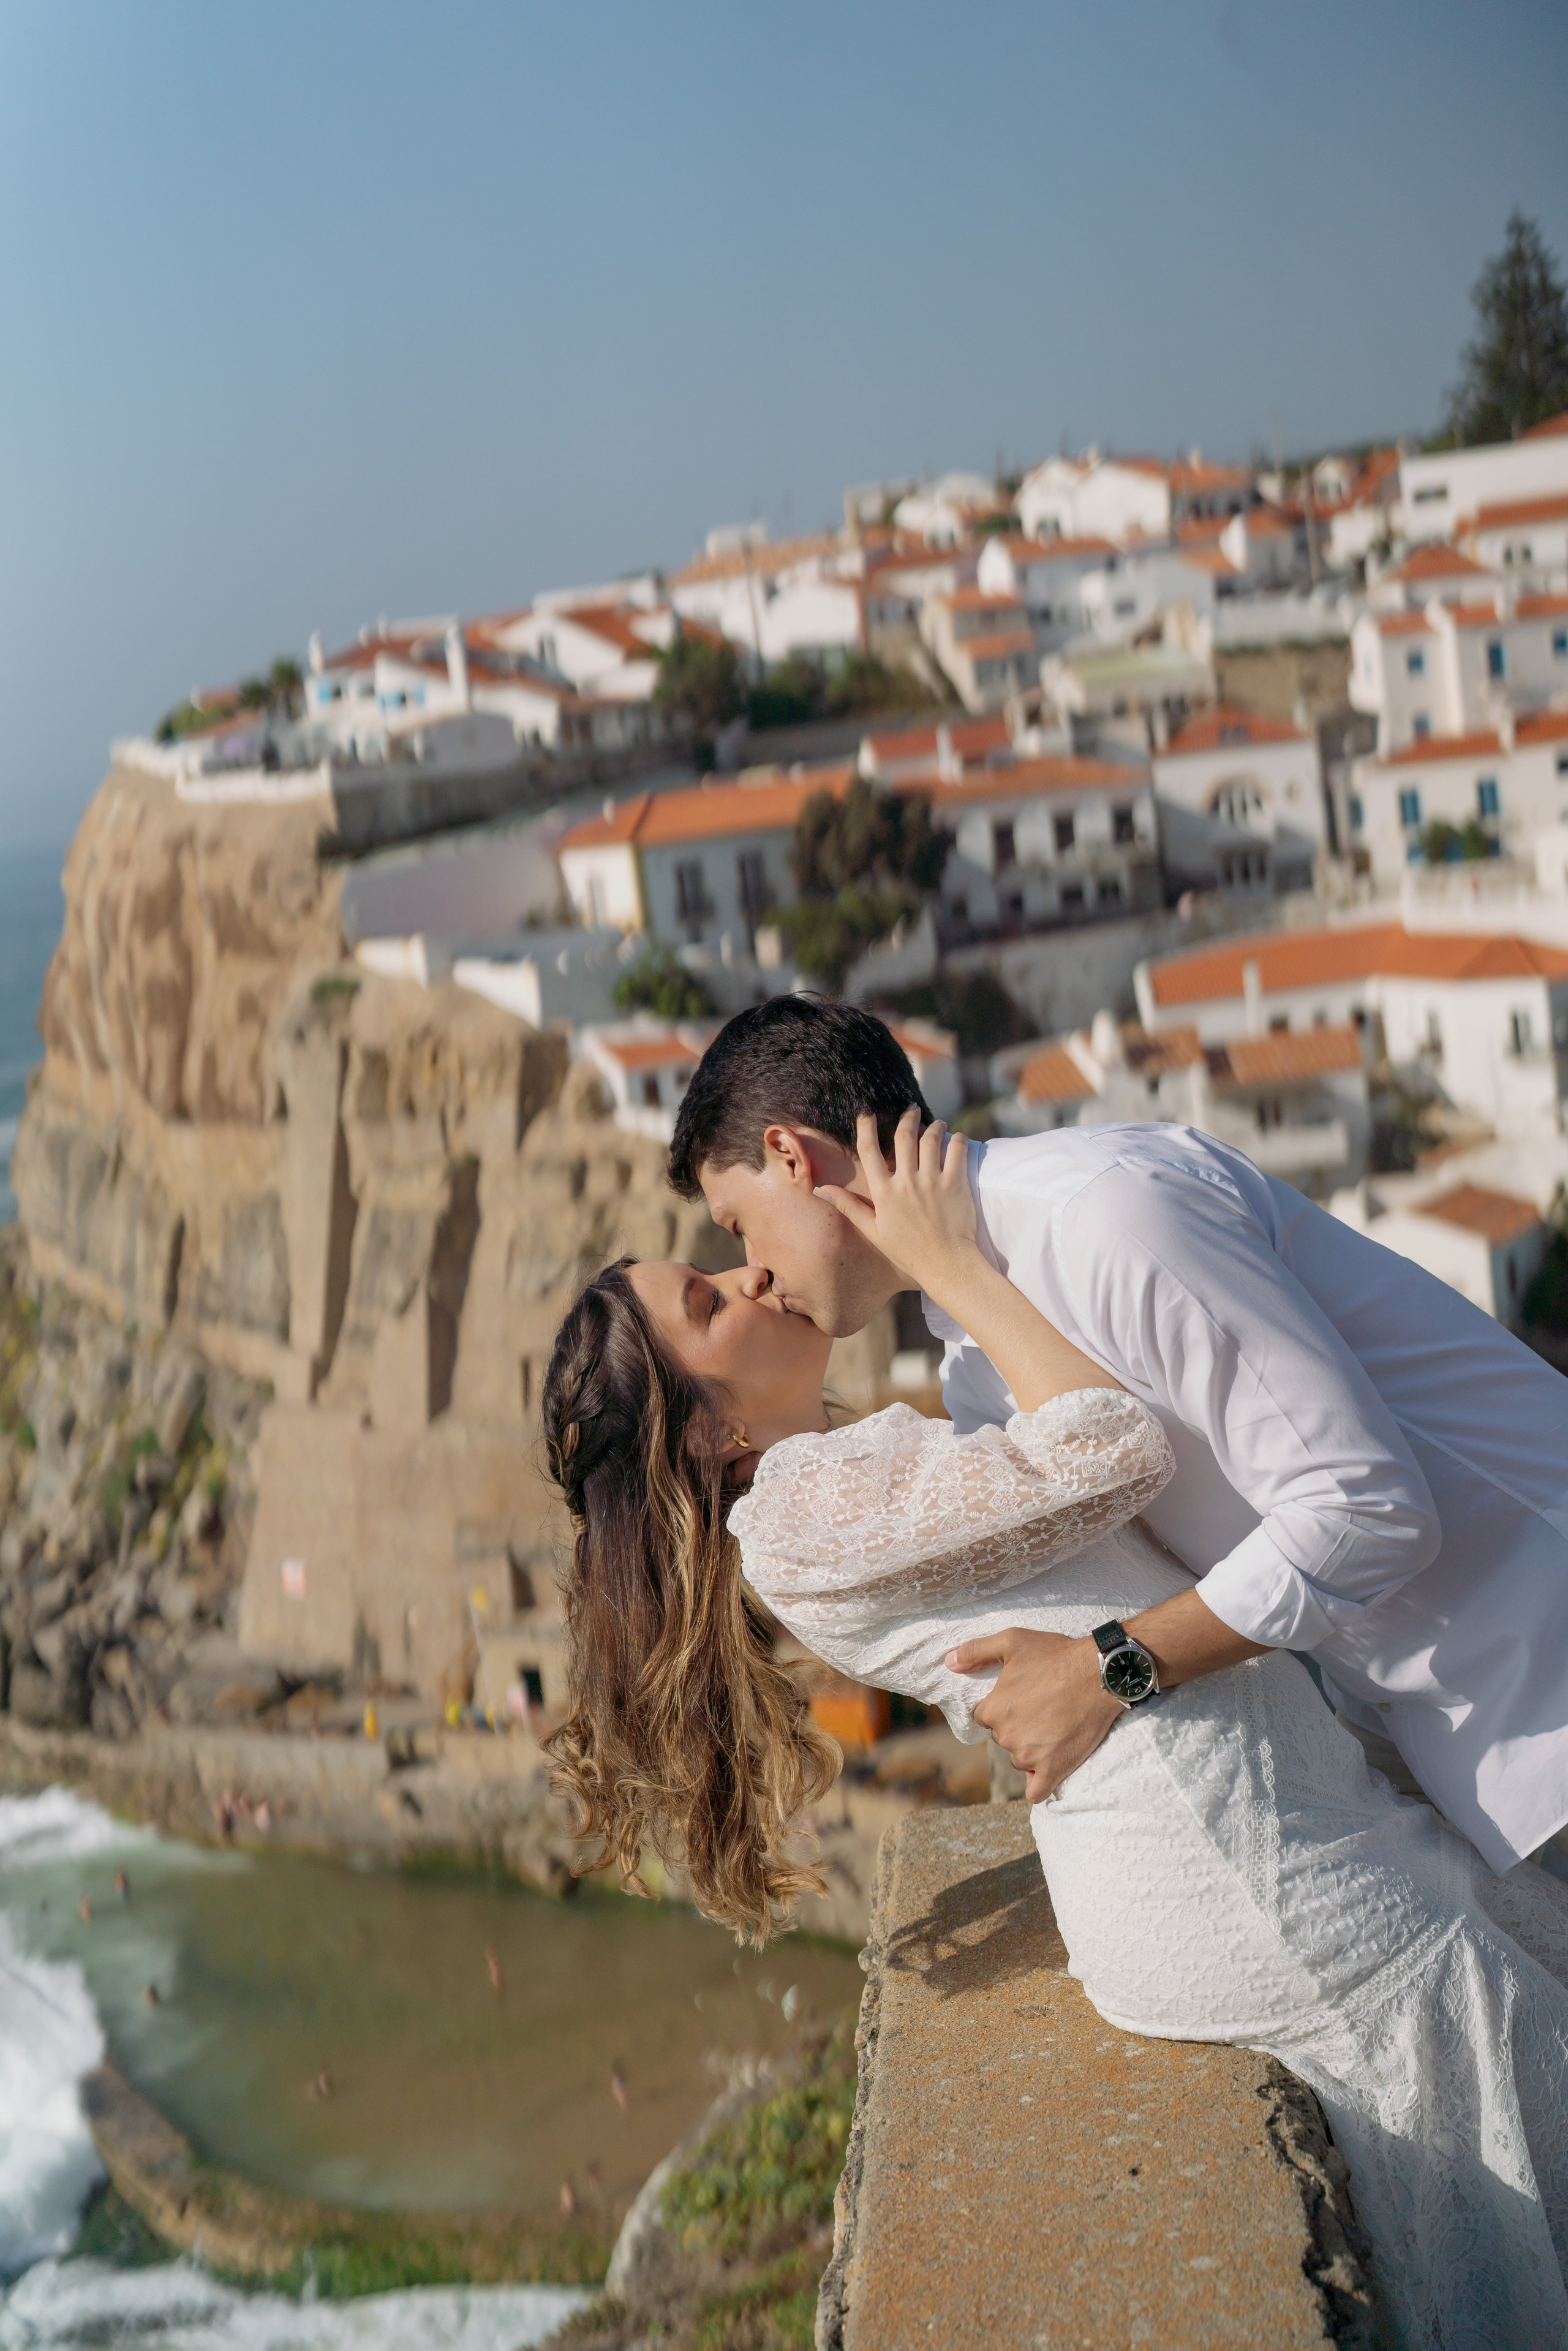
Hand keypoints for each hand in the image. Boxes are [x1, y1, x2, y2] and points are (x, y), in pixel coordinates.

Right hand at [813, 1107, 976, 1300]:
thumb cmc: (908, 1252)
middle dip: (906, 1117)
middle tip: (909, 1109)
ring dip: (933, 1126)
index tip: (867, 1113)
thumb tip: (822, 1189)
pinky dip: (956, 1139)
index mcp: (883, 1193)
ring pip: (930, 1138)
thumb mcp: (874, 1231)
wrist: (947, 1265)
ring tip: (936, 1124)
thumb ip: (849, 1207)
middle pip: (903, 1136)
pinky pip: (956, 1150)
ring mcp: (932, 1182)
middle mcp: (906, 1183)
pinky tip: (955, 1138)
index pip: (869, 1150)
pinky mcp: (956, 1184)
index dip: (866, 1127)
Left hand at [945, 1628, 1120, 1802]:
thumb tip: (949, 1662)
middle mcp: (1006, 1736)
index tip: (1022, 1697)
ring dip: (1032, 1749)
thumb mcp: (1012, 1641)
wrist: (1100, 1674)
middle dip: (1017, 1726)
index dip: (1002, 1707)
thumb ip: (976, 1651)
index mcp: (993, 1710)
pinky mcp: (1053, 1770)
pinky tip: (1046, 1771)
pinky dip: (1039, 1784)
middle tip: (1043, 1708)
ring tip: (1055, 1726)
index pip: (985, 1717)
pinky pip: (1037, 1791)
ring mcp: (1029, 1756)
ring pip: (1020, 1759)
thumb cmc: (1056, 1655)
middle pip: (1003, 1738)